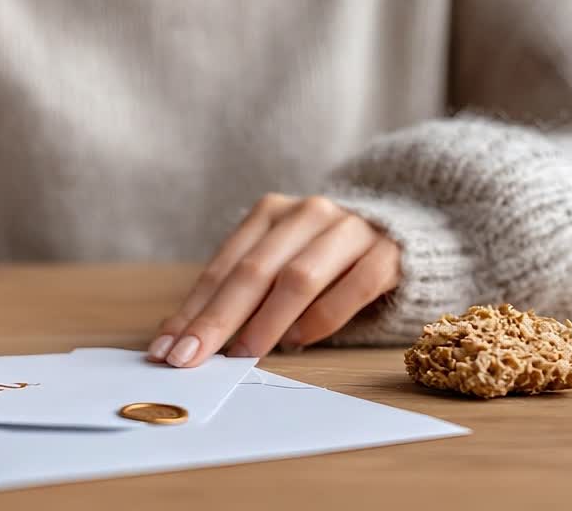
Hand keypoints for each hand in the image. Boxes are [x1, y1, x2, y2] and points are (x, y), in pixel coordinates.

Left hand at [149, 193, 399, 366]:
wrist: (406, 229)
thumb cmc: (325, 258)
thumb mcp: (278, 264)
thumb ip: (238, 294)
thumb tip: (181, 335)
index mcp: (271, 212)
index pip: (224, 267)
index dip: (193, 310)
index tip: (165, 348)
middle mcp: (308, 213)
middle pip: (253, 271)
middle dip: (217, 319)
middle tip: (190, 358)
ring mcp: (350, 229)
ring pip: (299, 277)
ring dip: (265, 322)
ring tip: (241, 355)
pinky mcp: (388, 253)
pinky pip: (351, 289)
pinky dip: (320, 320)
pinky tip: (298, 342)